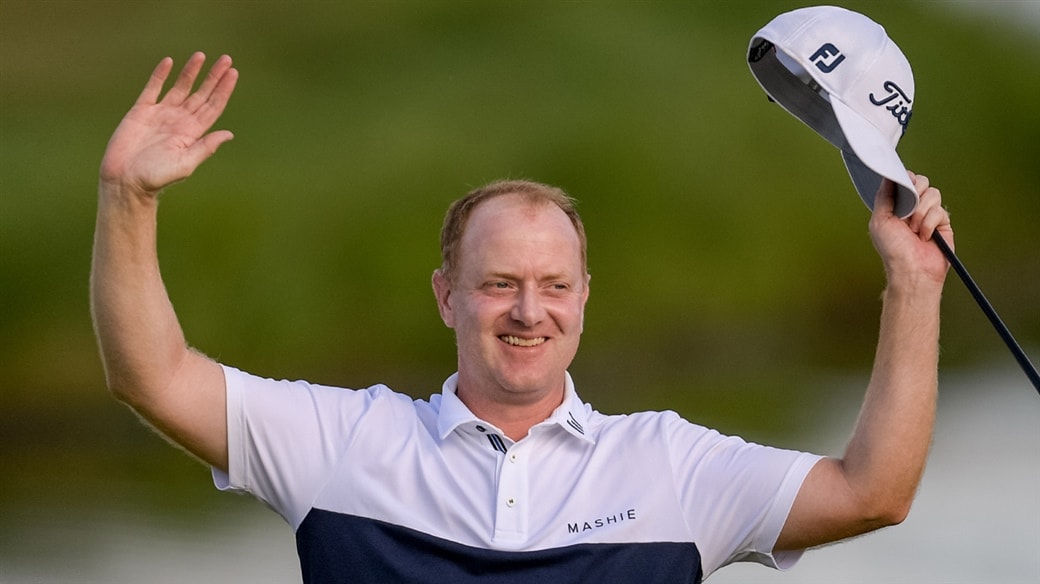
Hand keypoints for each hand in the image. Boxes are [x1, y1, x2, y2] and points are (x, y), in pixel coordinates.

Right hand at [99, 52, 237, 195]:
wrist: (125, 181)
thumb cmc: (156, 178)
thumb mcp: (185, 163)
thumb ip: (205, 147)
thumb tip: (229, 134)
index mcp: (192, 133)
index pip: (212, 106)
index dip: (223, 90)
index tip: (233, 73)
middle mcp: (179, 121)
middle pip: (201, 94)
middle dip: (213, 77)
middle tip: (226, 59)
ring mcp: (161, 114)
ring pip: (180, 87)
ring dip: (191, 72)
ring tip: (201, 55)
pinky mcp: (141, 112)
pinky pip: (153, 88)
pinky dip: (160, 75)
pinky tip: (169, 62)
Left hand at [869, 172, 952, 285]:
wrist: (911, 270)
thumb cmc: (893, 250)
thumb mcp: (880, 220)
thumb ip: (884, 196)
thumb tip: (888, 177)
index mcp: (897, 206)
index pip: (905, 181)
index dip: (906, 180)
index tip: (903, 186)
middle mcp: (913, 208)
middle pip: (922, 182)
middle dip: (914, 195)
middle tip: (906, 213)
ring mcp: (929, 215)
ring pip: (933, 194)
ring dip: (920, 212)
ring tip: (913, 229)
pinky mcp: (943, 223)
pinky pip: (940, 211)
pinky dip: (929, 224)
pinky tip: (924, 236)